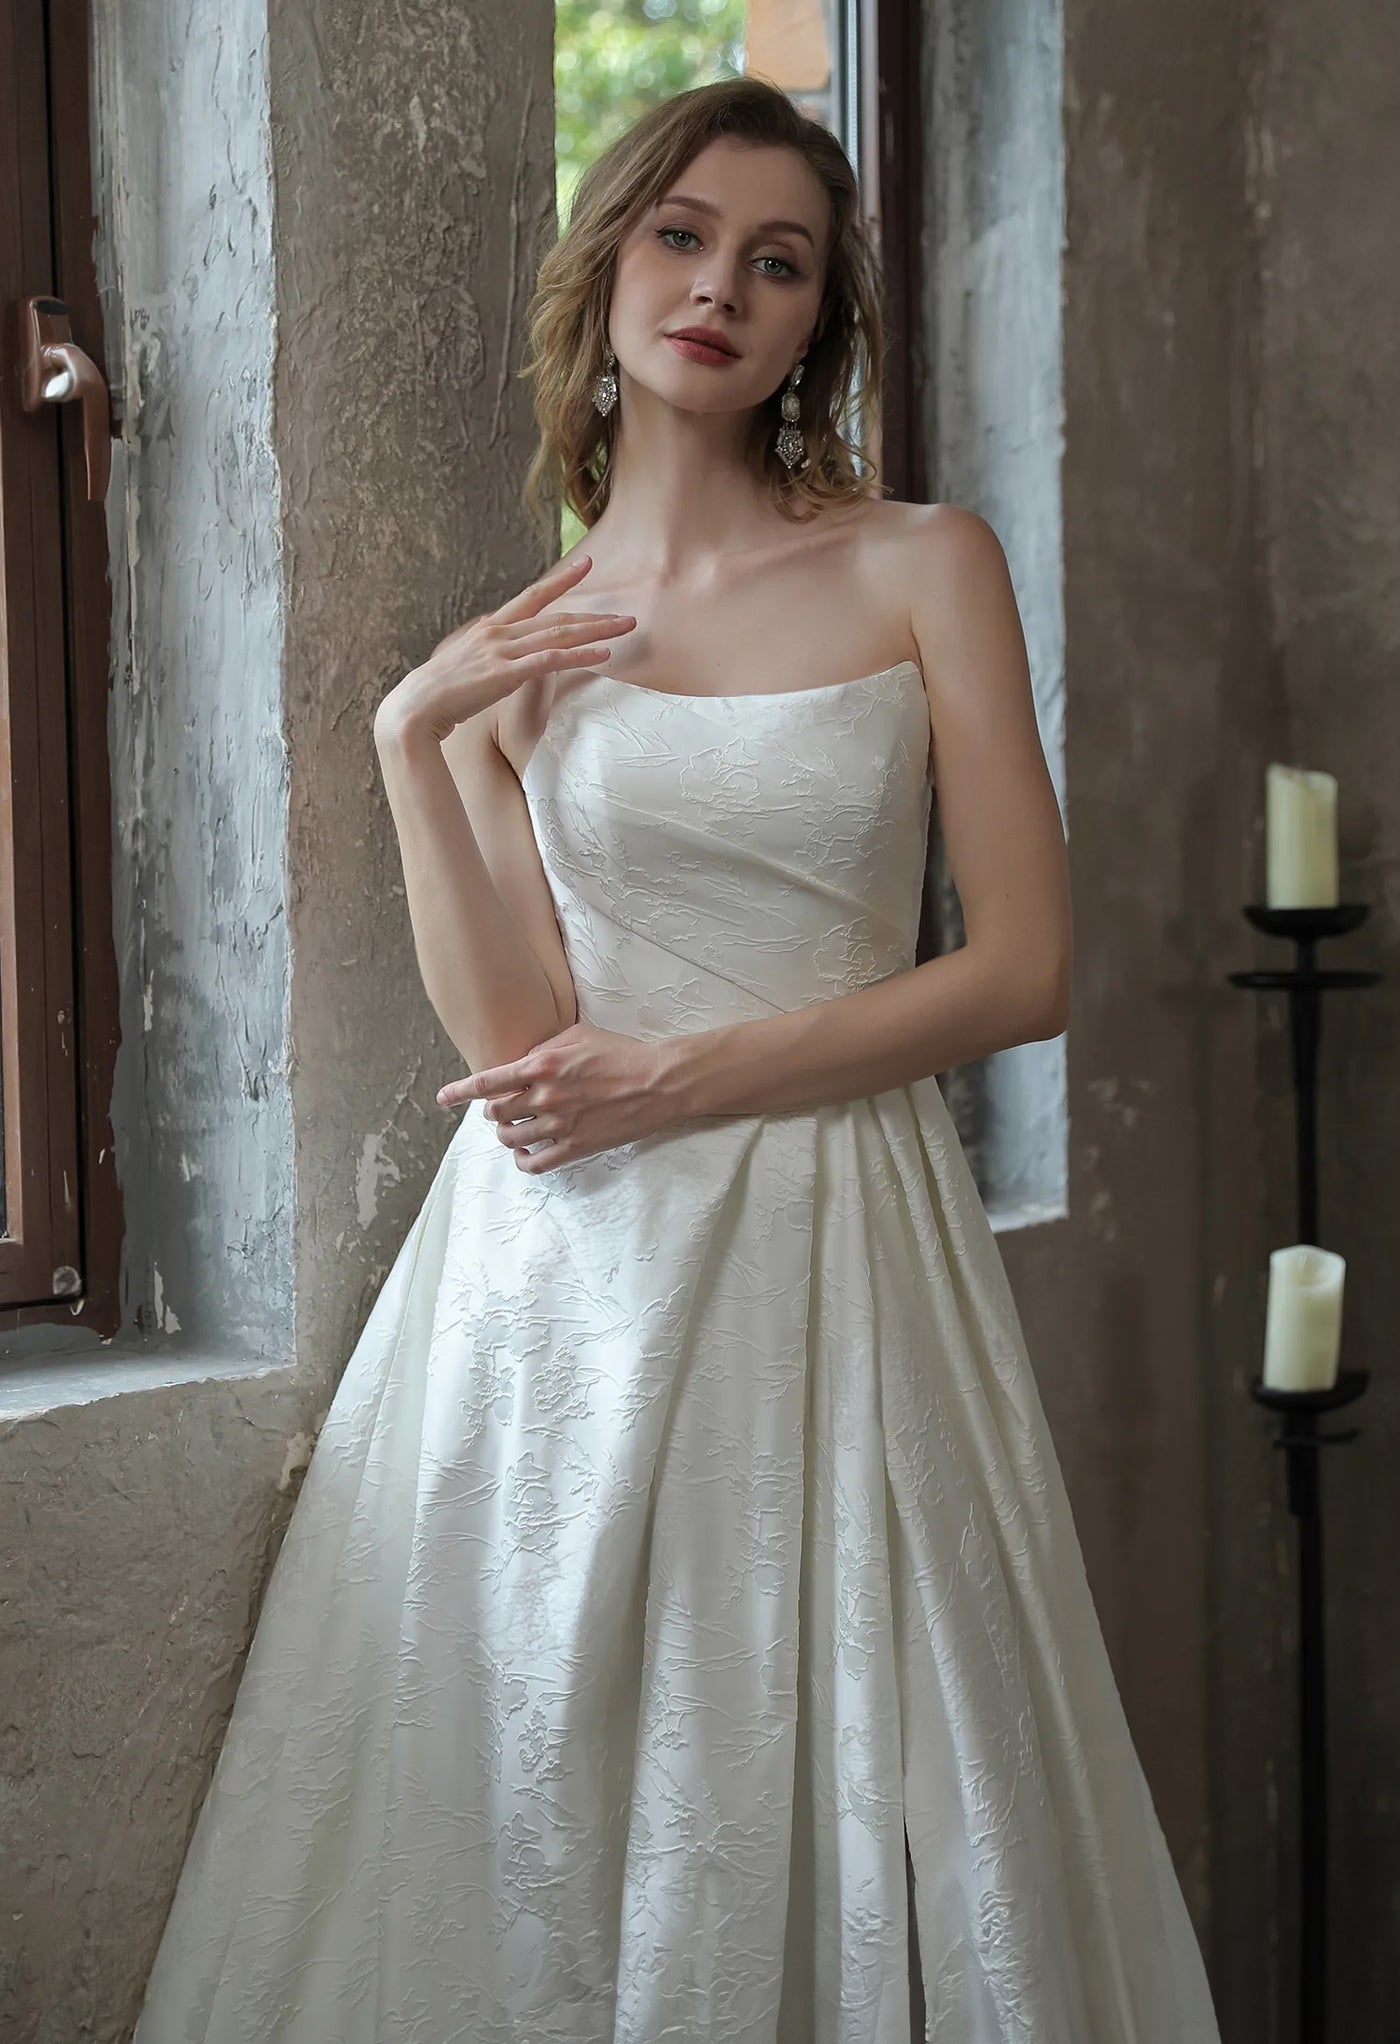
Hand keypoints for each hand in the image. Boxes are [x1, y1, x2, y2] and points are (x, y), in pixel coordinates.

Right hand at [376, 553, 635, 745]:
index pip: (532, 596)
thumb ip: (486, 649)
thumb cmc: (440, 691)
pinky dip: (579, 655)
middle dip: (595, 615)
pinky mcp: (506, 674)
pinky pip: (551, 660)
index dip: (561, 580)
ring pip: (559, 634)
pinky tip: (603, 655)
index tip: (586, 565)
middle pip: (556, 617)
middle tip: (628, 614)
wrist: (417, 707)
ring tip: (625, 628)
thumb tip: (497, 641)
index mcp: (490, 626)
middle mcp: (499, 632)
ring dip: (596, 631)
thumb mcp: (466, 661)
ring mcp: (503, 651)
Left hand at [435, 1022, 676, 1172]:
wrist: (658, 1082)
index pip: (486, 1083)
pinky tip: (526, 1153)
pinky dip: (523, 1161)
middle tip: (502, 1110)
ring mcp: (559, 1125)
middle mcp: (545, 1097)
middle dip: (493, 1113)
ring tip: (514, 1131)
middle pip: (495, 1114)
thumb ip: (543, 1048)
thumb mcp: (577, 1035)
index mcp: (542, 1066)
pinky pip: (534, 1164)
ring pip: (511, 1139)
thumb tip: (520, 1062)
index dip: (459, 1092)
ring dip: (506, 1136)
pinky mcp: (576, 1147)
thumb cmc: (621, 1053)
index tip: (443, 1098)